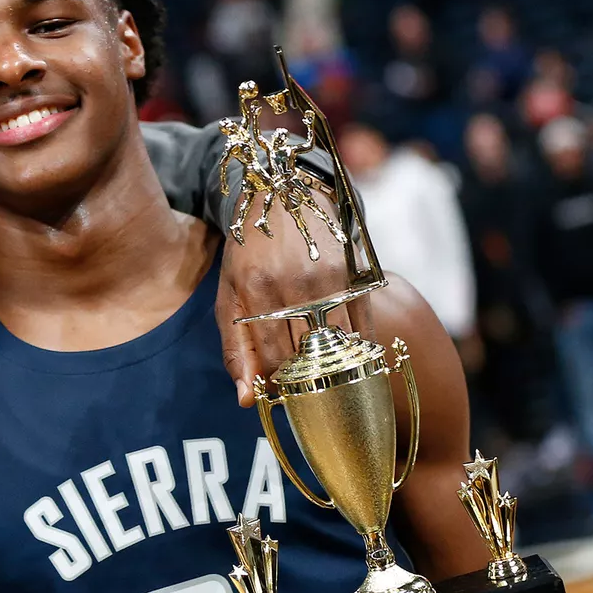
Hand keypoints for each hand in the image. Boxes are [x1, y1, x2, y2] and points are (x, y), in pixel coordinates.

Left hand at [215, 195, 371, 405]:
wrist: (285, 191)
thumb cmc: (249, 250)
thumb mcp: (228, 293)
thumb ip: (234, 347)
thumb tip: (245, 401)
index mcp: (256, 289)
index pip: (273, 359)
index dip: (277, 383)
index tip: (279, 391)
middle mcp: (295, 285)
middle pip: (307, 357)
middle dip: (304, 380)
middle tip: (303, 387)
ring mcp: (330, 279)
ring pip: (339, 347)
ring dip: (333, 369)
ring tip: (324, 376)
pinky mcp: (356, 274)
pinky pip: (364, 328)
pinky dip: (358, 351)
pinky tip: (349, 359)